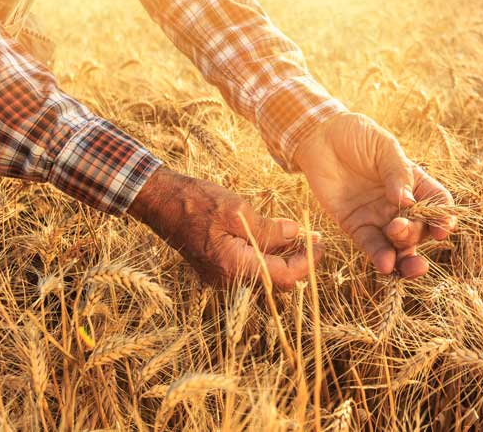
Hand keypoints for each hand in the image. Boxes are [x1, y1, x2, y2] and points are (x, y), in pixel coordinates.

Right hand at [128, 167, 321, 289]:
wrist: (160, 201)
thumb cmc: (196, 202)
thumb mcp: (238, 210)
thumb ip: (269, 228)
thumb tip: (297, 235)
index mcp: (235, 267)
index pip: (284, 277)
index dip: (308, 263)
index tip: (322, 245)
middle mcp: (228, 279)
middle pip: (275, 281)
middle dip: (298, 262)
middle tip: (315, 241)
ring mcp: (220, 276)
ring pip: (262, 275)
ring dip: (282, 258)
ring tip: (300, 236)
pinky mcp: (216, 267)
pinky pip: (248, 267)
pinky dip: (265, 255)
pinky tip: (275, 236)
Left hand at [293, 113, 455, 278]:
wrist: (320, 136)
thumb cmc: (356, 136)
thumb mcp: (383, 147)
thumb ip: (397, 173)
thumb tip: (407, 202)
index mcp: (414, 182)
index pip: (437, 204)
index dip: (443, 218)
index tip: (441, 228)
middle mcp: (400, 204)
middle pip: (419, 229)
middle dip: (414, 234)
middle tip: (399, 227)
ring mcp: (378, 217)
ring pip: (398, 245)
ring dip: (403, 257)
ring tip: (399, 262)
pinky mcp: (355, 225)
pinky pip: (371, 246)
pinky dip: (380, 258)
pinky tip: (385, 265)